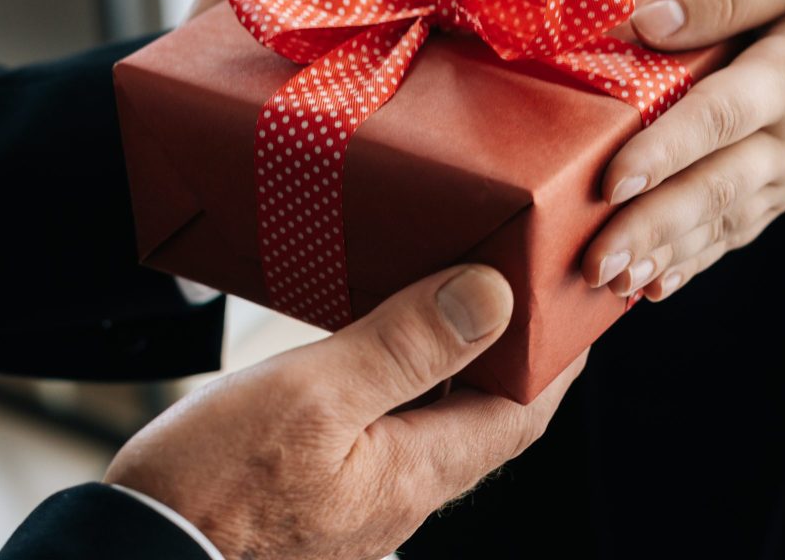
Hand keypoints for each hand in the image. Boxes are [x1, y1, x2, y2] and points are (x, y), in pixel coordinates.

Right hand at [104, 265, 585, 559]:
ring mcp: (359, 498)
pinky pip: (384, 428)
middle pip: (485, 415)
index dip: (557, 353)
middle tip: (522, 286)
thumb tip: (492, 297)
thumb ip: (403, 348)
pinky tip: (371, 348)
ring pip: (434, 421)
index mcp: (416, 471)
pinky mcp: (317, 493)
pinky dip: (399, 380)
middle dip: (513, 353)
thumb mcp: (312, 398)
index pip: (523, 408)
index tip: (574, 299)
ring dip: (456, 363)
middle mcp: (400, 493)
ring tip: (454, 299)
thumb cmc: (210, 491)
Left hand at [581, 0, 784, 300]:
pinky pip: (736, 232)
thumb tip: (647, 21)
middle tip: (593, 259)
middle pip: (713, 187)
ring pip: (720, 220)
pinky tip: (650, 287)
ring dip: (663, 254)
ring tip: (606, 281)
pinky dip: (694, 262)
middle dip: (650, 227)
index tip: (614, 178)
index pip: (719, 116)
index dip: (666, 149)